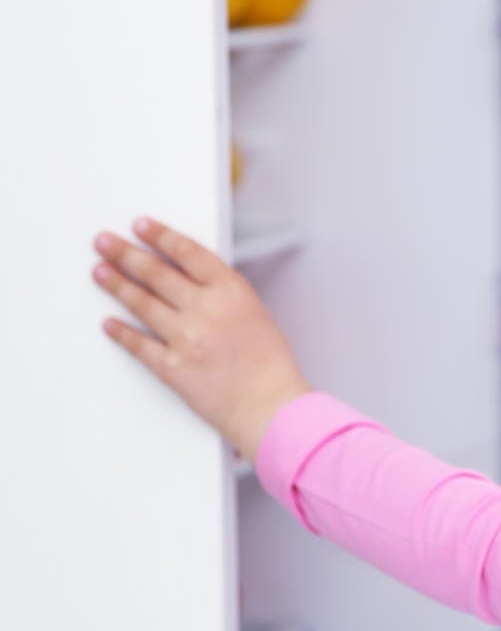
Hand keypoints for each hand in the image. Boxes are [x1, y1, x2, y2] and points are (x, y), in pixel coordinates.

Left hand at [92, 216, 311, 464]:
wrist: (270, 405)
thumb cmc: (270, 366)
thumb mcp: (256, 314)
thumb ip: (223, 297)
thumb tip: (190, 285)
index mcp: (232, 291)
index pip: (188, 252)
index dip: (160, 236)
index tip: (141, 225)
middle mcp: (206, 309)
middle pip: (157, 273)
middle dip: (126, 254)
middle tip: (105, 243)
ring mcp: (186, 337)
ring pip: (142, 303)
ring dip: (117, 284)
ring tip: (100, 271)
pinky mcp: (171, 366)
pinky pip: (138, 344)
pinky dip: (121, 332)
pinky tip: (109, 322)